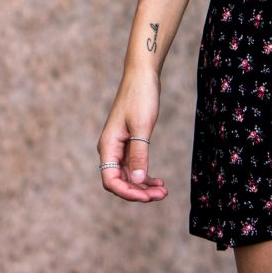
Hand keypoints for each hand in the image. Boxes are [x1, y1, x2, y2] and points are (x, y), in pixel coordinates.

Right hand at [97, 68, 167, 203]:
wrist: (143, 75)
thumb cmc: (140, 96)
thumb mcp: (142, 126)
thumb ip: (139, 154)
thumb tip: (138, 181)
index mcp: (108, 146)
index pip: (111, 180)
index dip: (127, 192)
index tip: (147, 197)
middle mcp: (111, 149)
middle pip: (120, 181)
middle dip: (139, 192)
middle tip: (161, 195)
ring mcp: (120, 146)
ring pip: (129, 175)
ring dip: (144, 186)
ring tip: (163, 192)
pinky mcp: (130, 142)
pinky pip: (135, 165)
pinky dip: (146, 175)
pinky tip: (159, 181)